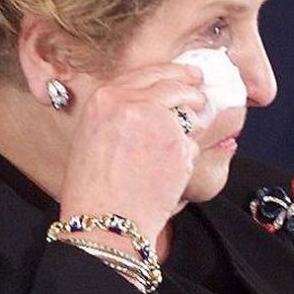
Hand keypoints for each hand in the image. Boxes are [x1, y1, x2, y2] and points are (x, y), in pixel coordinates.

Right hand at [57, 63, 207, 249]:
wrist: (105, 219)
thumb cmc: (94, 188)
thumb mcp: (92, 136)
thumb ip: (119, 112)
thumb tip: (149, 103)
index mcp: (105, 98)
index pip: (147, 73)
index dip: (170, 73)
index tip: (185, 75)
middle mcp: (131, 103)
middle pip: (174, 82)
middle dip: (192, 86)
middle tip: (200, 92)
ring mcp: (158, 120)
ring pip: (190, 108)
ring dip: (194, 119)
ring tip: (181, 141)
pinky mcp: (179, 142)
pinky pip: (193, 140)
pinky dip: (187, 154)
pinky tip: (169, 171)